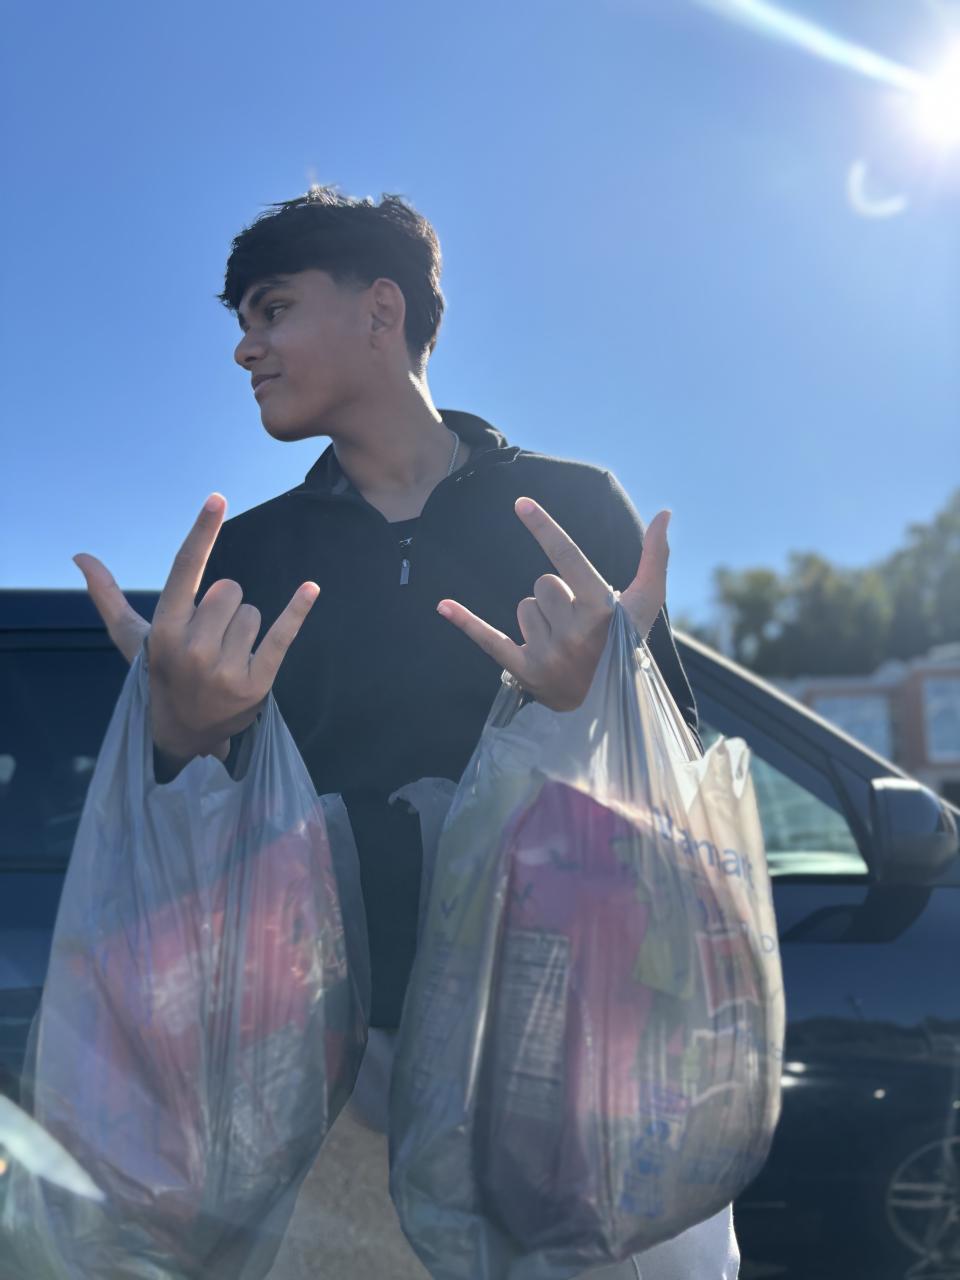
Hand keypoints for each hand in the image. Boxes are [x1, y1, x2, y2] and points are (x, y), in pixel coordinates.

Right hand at [73, 495, 320, 760]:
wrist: (183, 735)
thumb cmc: (161, 675)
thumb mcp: (134, 639)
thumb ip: (109, 596)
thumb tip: (80, 556)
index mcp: (164, 631)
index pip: (185, 570)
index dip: (202, 532)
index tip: (217, 498)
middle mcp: (192, 648)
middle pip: (229, 590)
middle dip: (225, 607)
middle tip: (212, 638)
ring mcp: (224, 668)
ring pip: (253, 611)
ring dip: (246, 627)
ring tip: (228, 656)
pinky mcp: (256, 683)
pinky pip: (281, 635)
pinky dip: (297, 610)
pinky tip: (310, 588)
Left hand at [436, 497, 669, 711]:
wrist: (610, 707)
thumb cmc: (627, 646)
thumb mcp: (645, 605)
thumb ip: (654, 558)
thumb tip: (665, 513)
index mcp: (602, 609)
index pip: (566, 558)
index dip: (543, 528)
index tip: (521, 503)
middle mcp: (574, 632)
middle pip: (542, 584)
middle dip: (557, 597)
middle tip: (578, 624)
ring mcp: (548, 654)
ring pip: (524, 607)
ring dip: (540, 619)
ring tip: (563, 642)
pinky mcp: (525, 672)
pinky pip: (488, 639)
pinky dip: (466, 622)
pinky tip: (443, 605)